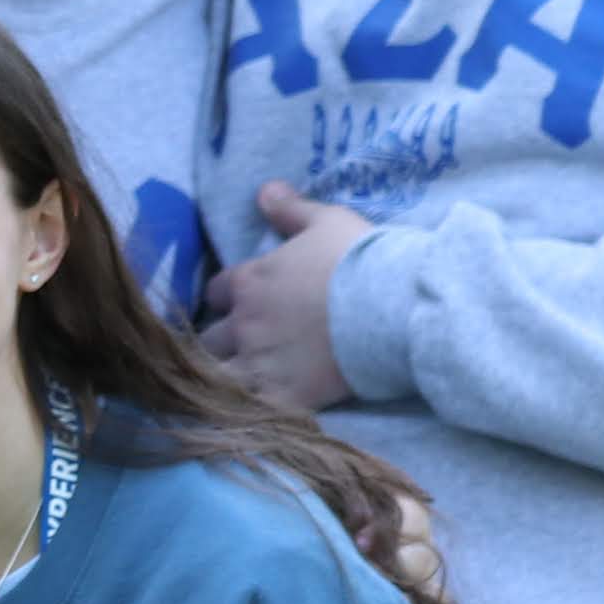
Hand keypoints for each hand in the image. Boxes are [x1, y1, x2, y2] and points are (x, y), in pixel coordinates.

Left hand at [197, 181, 371, 414]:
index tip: (240, 305)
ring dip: (223, 378)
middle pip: (210, 338)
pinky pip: (247, 410)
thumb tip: (265, 190)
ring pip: (218, 376)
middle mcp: (244, 323)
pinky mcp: (282, 396)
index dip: (227, 299)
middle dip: (219, 343)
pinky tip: (252, 414)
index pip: (216, 292)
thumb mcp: (328, 222)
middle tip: (238, 349)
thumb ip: (292, 209)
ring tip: (236, 384)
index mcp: (249, 282)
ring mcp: (260, 362)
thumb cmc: (361, 261)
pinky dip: (246, 411)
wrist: (393, 308)